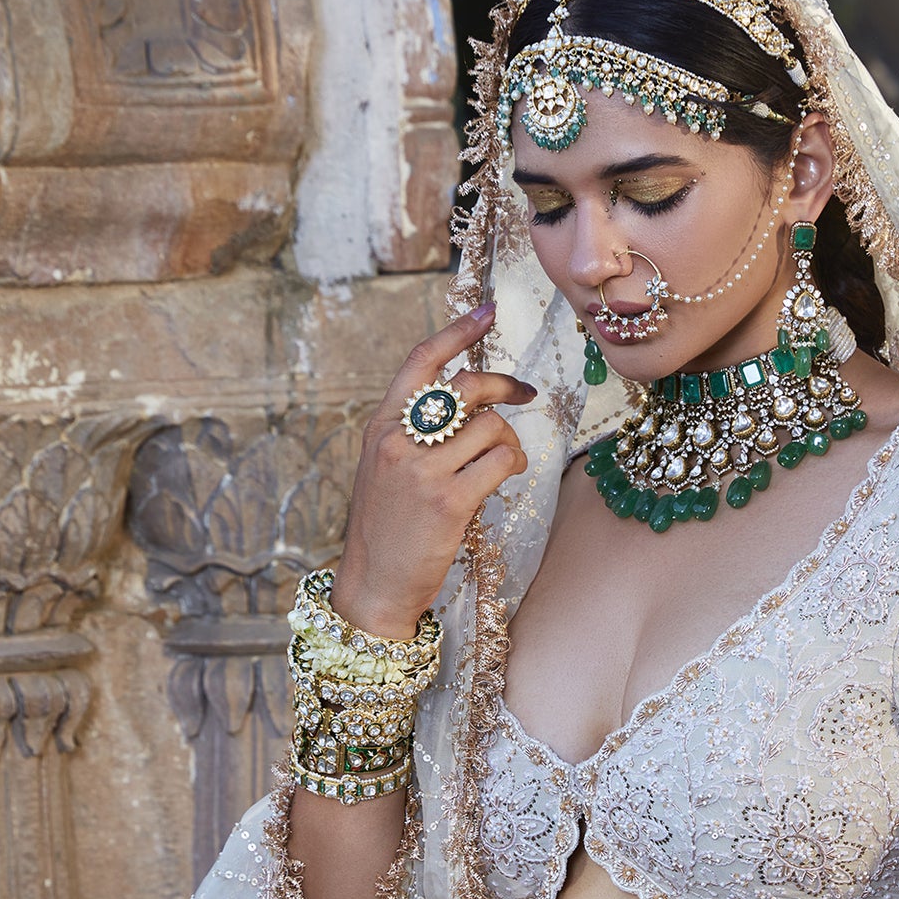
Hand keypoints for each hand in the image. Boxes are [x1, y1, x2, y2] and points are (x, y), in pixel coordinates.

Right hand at [331, 304, 535, 640]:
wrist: (373, 586)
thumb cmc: (386, 529)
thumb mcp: (386, 468)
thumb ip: (415, 433)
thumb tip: (470, 403)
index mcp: (381, 426)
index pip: (420, 361)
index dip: (457, 332)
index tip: (488, 312)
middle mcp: (398, 441)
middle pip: (467, 386)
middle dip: (505, 385)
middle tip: (525, 394)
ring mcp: (421, 471)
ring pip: (492, 427)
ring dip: (510, 441)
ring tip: (502, 463)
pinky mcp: (447, 502)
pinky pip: (500, 463)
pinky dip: (512, 466)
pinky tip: (503, 479)